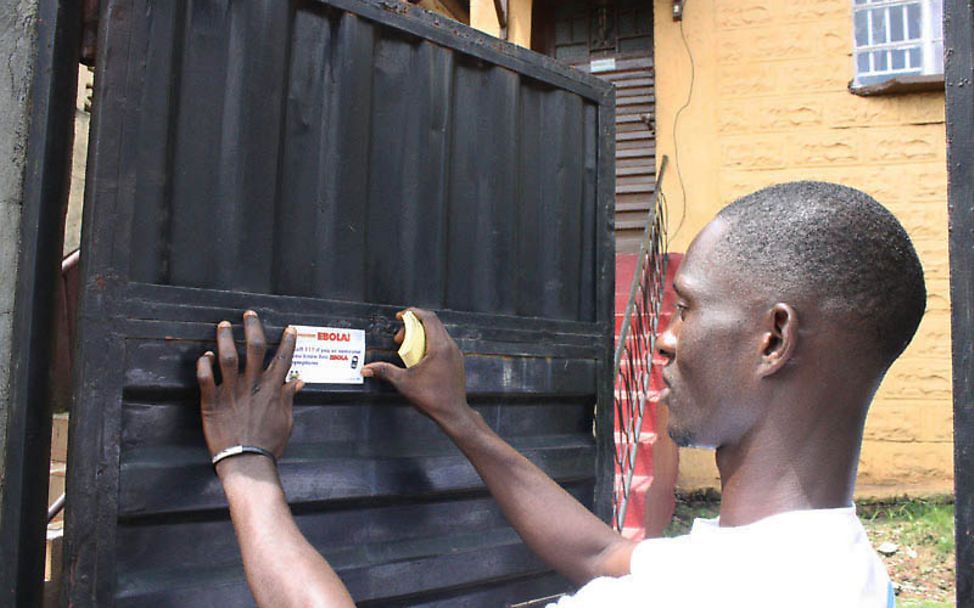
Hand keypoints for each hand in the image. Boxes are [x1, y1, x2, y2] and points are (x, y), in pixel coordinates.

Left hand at [196, 311, 303, 462]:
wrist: (247, 462)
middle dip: (252, 327)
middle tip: (248, 314)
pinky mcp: (211, 401)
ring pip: (228, 355)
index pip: (283, 358)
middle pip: (255, 347)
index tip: (289, 329)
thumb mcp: (286, 420)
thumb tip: (298, 381)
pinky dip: (204, 363)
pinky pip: (205, 377)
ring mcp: (231, 391)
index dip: (288, 341)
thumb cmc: (269, 444)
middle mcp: (253, 384)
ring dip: (226, 338)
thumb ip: (289, 398)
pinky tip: (205, 354)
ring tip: (223, 325)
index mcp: (272, 388)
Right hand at [362, 308, 469, 425]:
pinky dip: (430, 344)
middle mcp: (450, 347)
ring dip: (421, 336)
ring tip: (408, 349)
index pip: (429, 318)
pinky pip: (443, 343)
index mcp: (440, 347)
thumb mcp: (404, 382)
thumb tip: (366, 369)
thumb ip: (384, 371)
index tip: (400, 317)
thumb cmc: (432, 398)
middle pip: (432, 324)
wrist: (453, 413)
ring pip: (438, 333)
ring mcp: (456, 353)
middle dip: (413, 326)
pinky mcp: (457, 361)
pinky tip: (420, 357)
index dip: (413, 313)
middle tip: (400, 339)